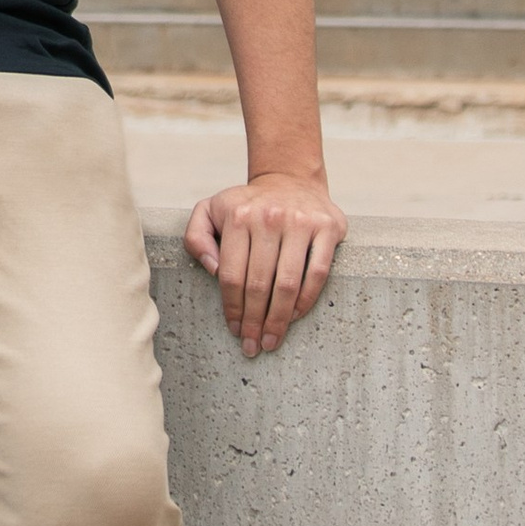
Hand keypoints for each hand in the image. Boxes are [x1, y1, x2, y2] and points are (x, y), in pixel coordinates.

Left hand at [182, 167, 346, 357]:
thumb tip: (212, 268)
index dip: (232, 308)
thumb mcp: (210, 210)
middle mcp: (269, 218)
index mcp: (238, 216)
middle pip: (259, 284)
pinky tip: (295, 316)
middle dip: (254, 321)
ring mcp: (301, 222)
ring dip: (279, 319)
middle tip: (252, 346)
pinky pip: (317, 273)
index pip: (232, 274)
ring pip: (288, 283)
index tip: (234, 330)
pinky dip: (306, 300)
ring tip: (271, 340)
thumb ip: (196, 237)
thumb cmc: (246, 206)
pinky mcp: (328, 228)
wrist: (290, 179)